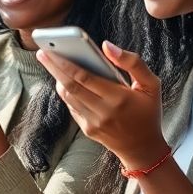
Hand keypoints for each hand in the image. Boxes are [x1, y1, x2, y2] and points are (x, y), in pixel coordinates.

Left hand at [37, 41, 168, 170]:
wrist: (143, 148)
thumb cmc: (148, 111)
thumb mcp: (151, 85)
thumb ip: (132, 62)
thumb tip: (107, 45)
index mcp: (119, 98)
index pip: (85, 78)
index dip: (66, 63)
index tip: (52, 49)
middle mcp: (103, 112)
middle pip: (71, 86)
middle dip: (54, 68)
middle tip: (42, 53)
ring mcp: (93, 123)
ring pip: (68, 97)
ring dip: (58, 79)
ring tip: (50, 63)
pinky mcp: (87, 130)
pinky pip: (72, 107)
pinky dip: (66, 93)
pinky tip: (63, 80)